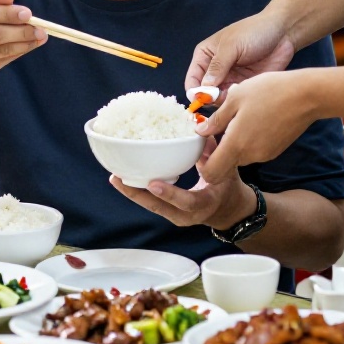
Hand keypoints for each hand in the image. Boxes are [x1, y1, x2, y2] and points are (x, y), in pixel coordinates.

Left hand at [109, 144, 256, 231]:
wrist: (228, 210)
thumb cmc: (227, 187)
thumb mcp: (226, 169)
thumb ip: (213, 151)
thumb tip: (200, 127)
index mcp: (203, 204)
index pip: (186, 202)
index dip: (169, 194)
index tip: (152, 183)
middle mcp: (187, 215)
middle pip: (158, 207)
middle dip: (137, 194)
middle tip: (119, 179)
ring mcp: (175, 216)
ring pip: (150, 206)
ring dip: (132, 192)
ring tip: (115, 178)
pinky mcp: (168, 212)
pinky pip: (150, 203)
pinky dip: (137, 192)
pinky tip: (123, 179)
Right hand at [187, 10, 296, 93]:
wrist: (283, 32)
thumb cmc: (254, 32)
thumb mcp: (232, 46)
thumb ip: (217, 67)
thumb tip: (204, 89)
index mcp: (205, 56)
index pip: (193, 80)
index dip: (195, 92)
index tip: (202, 100)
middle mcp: (215, 70)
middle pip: (205, 94)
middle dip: (211, 99)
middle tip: (222, 97)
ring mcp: (230, 79)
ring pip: (220, 100)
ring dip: (226, 100)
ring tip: (236, 91)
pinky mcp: (245, 86)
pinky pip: (236, 99)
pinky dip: (238, 100)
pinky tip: (246, 92)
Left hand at [197, 70, 317, 184]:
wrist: (307, 95)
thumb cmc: (270, 91)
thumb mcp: (235, 98)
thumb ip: (216, 119)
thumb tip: (201, 131)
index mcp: (236, 145)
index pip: (211, 173)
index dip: (202, 163)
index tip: (203, 145)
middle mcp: (250, 156)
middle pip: (225, 165)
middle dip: (218, 151)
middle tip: (217, 127)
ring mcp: (264, 154)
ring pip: (240, 156)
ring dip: (234, 142)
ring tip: (238, 116)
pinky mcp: (275, 150)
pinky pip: (254, 150)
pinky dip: (248, 140)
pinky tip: (254, 118)